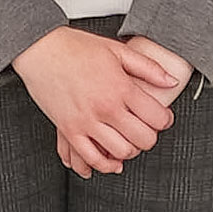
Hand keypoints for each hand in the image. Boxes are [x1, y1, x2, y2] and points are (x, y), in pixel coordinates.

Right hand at [14, 23, 181, 174]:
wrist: (41, 49)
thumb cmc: (76, 47)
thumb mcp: (117, 50)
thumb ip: (148, 67)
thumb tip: (171, 80)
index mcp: (120, 88)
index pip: (157, 118)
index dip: (165, 120)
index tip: (162, 118)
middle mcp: (105, 107)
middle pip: (143, 139)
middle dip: (150, 137)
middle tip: (147, 129)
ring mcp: (86, 121)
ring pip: (121, 152)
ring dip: (130, 150)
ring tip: (128, 140)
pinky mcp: (69, 130)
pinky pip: (91, 158)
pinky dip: (105, 164)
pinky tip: (110, 159)